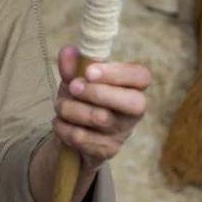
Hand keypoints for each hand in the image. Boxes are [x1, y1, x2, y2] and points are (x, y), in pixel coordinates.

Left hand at [52, 45, 150, 171]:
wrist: (71, 134)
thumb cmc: (81, 100)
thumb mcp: (75, 79)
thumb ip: (72, 66)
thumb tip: (68, 51)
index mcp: (131, 87)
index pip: (141, 76)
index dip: (117, 73)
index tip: (89, 71)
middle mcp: (132, 111)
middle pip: (133, 103)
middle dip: (98, 92)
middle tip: (73, 86)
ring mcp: (122, 133)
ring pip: (100, 118)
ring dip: (70, 108)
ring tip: (60, 105)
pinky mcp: (107, 151)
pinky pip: (82, 137)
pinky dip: (63, 127)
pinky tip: (59, 123)